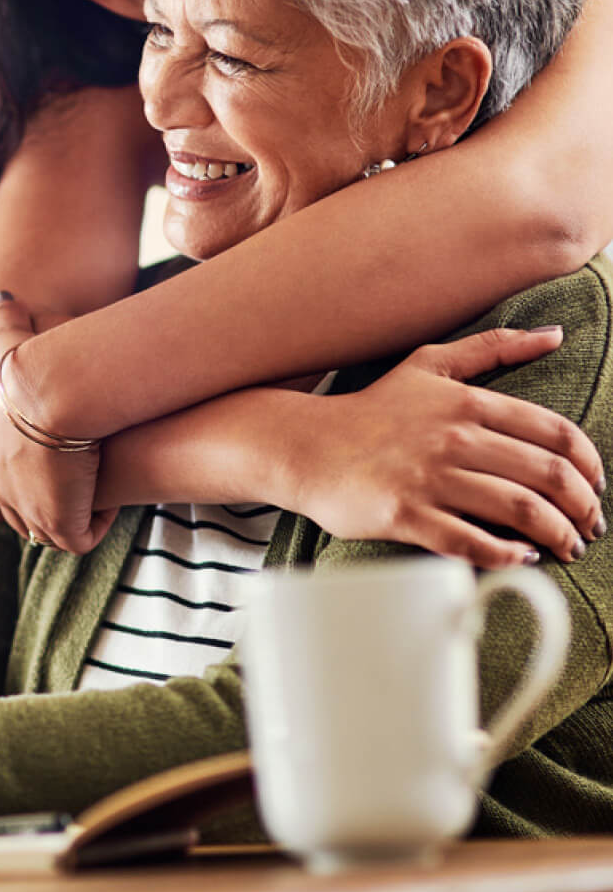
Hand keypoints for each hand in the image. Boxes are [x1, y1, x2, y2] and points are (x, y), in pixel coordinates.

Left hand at [0, 293, 116, 553]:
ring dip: (73, 516)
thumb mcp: (13, 343)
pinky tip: (113, 500)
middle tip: (75, 491)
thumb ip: (5, 322)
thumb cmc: (35, 365)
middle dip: (45, 509)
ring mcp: (26, 510)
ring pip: (48, 532)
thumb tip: (3, 295)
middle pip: (17, 518)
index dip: (13, 490)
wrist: (52, 390)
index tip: (43, 477)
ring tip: (98, 495)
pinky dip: (97, 523)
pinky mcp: (58, 523)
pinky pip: (80, 537)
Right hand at [293, 327, 604, 566]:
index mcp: (467, 402)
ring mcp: (429, 478)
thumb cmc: (373, 410)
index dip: (588, 465)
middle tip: (589, 525)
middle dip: (582, 507)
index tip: (594, 485)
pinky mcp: (406, 515)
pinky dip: (506, 555)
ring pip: (518, 510)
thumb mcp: (430, 364)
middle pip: (546, 476)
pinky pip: (471, 542)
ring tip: (566, 547)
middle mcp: (454, 438)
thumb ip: (493, 347)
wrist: (307, 446)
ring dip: (556, 535)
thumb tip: (555, 334)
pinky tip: (520, 558)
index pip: (553, 433)